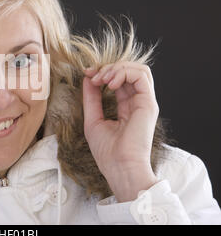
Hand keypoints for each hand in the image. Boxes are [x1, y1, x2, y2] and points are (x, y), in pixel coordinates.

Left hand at [82, 61, 159, 201]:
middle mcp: (138, 103)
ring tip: (102, 79)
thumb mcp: (93, 119)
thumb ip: (91, 98)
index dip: (103, 72)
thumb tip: (88, 78)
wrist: (119, 168)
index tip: (87, 73)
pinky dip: (123, 73)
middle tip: (93, 76)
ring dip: (117, 68)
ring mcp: (145, 102)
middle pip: (129, 72)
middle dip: (108, 68)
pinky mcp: (149, 103)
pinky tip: (110, 84)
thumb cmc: (107, 152)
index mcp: (127, 107)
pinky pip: (141, 75)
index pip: (119, 80)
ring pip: (138, 69)